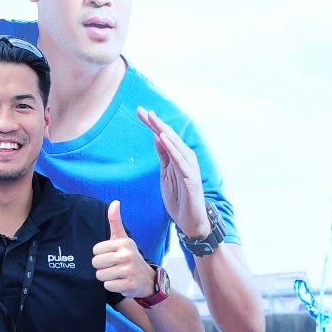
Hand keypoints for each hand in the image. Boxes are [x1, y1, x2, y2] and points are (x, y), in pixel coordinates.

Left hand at [92, 200, 156, 299]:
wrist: (148, 280)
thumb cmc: (130, 257)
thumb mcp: (124, 239)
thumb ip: (116, 221)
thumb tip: (114, 202)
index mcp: (123, 243)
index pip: (95, 250)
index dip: (101, 255)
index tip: (112, 256)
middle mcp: (126, 256)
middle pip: (96, 263)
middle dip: (102, 267)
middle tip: (114, 267)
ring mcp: (128, 271)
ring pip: (100, 275)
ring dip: (107, 277)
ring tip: (118, 275)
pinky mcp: (128, 285)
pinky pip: (107, 286)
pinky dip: (112, 286)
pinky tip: (121, 282)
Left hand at [139, 107, 207, 238]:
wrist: (190, 221)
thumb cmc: (179, 198)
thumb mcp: (166, 174)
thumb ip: (164, 155)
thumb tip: (157, 136)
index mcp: (178, 157)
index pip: (164, 137)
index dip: (152, 124)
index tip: (140, 112)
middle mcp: (186, 159)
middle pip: (169, 137)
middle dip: (156, 123)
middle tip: (143, 110)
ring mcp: (189, 168)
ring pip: (176, 146)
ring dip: (164, 131)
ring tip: (153, 119)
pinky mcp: (191, 179)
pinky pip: (180, 161)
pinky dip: (172, 149)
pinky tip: (164, 139)